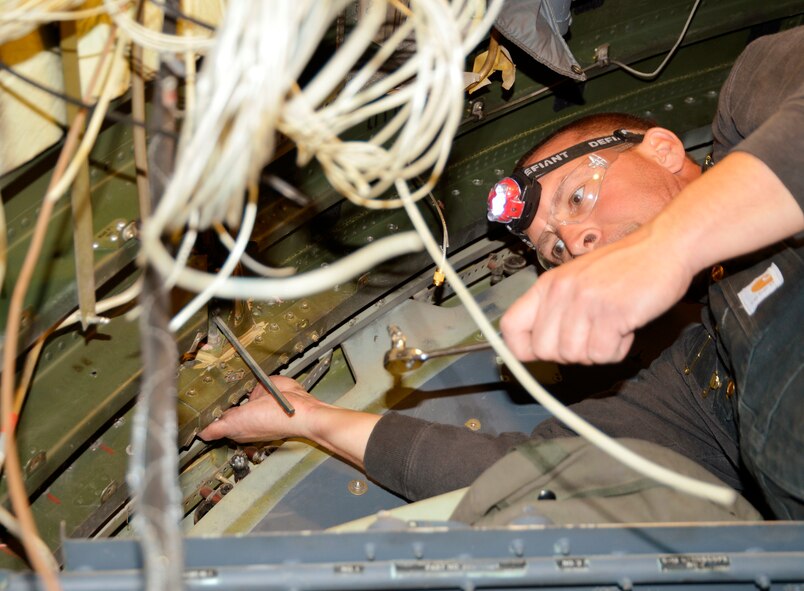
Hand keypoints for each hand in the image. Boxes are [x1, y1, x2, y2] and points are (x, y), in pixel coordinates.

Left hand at [197, 375, 319, 442]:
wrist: (299, 407)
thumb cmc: (274, 421)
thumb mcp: (236, 424)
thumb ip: (216, 429)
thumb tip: (199, 434)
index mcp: (235, 425)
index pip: (213, 420)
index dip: (202, 413)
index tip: (188, 404)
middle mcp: (243, 412)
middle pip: (221, 403)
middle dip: (210, 396)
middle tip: (195, 385)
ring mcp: (253, 397)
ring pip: (232, 389)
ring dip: (223, 382)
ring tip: (207, 373)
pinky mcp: (262, 384)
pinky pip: (247, 378)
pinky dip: (240, 373)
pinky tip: (230, 368)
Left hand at [501, 226, 691, 364]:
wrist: (663, 246)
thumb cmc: (624, 266)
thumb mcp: (577, 280)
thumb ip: (555, 309)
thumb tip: (536, 346)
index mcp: (547, 284)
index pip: (510, 327)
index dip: (521, 348)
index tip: (538, 352)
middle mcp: (561, 292)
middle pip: (544, 350)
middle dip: (569, 353)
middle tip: (591, 335)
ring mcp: (585, 302)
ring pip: (575, 356)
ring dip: (597, 349)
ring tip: (611, 326)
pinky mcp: (611, 312)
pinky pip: (603, 354)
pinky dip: (618, 349)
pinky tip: (625, 326)